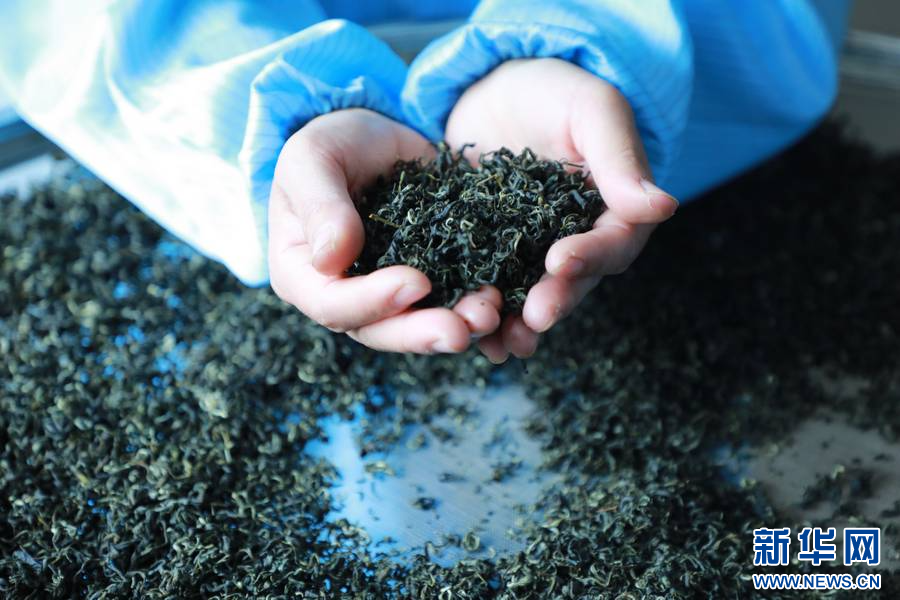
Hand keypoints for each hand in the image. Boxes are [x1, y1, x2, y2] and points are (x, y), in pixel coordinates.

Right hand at [269, 108, 501, 352]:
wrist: (376, 138)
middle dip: (422, 333)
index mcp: (302, 274)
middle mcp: (346, 296)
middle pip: (381, 330)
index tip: (416, 282)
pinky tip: (505, 301)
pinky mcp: (432, 281)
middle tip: (462, 331)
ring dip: (457, 325)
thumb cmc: (332, 144)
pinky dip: (477, 304)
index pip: (332, 305)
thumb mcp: (314, 159)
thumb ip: (320, 205)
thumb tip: (330, 259)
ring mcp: (390, 294)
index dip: (373, 301)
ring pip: (421, 325)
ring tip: (491, 316)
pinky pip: (452, 302)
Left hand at [445, 59, 678, 362]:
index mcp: (612, 209)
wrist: (495, 90)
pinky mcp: (493, 254)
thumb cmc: (554, 89)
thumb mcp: (592, 109)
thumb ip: (619, 158)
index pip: (611, 241)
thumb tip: (663, 206)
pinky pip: (493, 288)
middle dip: (555, 300)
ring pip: (535, 295)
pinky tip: (473, 335)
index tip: (561, 262)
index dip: (589, 256)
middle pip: (576, 281)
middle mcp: (578, 239)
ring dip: (520, 324)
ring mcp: (534, 251)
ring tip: (503, 344)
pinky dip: (486, 313)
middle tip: (534, 318)